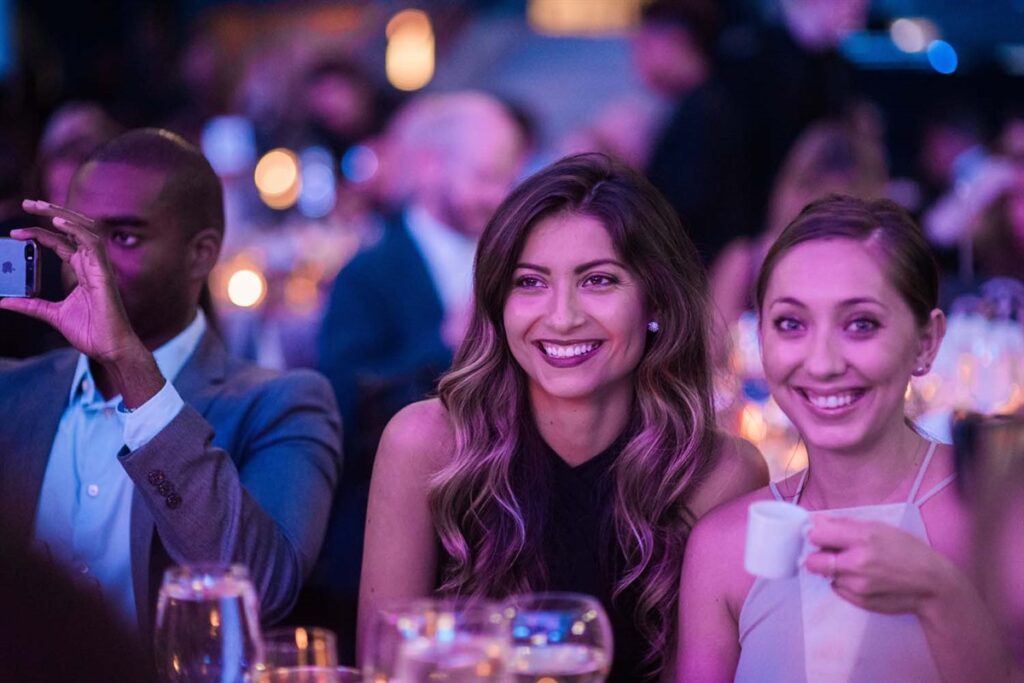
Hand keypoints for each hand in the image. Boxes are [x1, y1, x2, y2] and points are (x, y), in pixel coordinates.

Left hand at [0, 199, 141, 363]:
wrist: (109, 348)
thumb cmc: (91, 332)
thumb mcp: (52, 316)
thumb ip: (31, 306)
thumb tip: (4, 302)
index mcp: (83, 271)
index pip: (60, 242)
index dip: (38, 233)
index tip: (14, 233)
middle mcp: (91, 264)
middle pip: (73, 229)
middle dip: (51, 212)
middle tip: (27, 203)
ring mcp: (99, 267)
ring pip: (83, 229)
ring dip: (61, 214)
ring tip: (38, 206)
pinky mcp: (103, 274)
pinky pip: (91, 243)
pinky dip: (75, 230)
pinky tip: (57, 222)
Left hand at [804, 515, 953, 615]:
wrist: (932, 584)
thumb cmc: (908, 550)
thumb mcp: (880, 527)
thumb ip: (844, 525)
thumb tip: (815, 522)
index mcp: (862, 538)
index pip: (816, 535)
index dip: (817, 534)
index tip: (822, 535)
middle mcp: (856, 563)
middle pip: (812, 561)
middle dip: (818, 556)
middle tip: (832, 553)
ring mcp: (857, 585)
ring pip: (826, 575)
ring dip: (834, 570)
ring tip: (856, 566)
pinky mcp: (859, 601)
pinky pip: (838, 589)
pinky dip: (844, 583)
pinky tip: (863, 579)